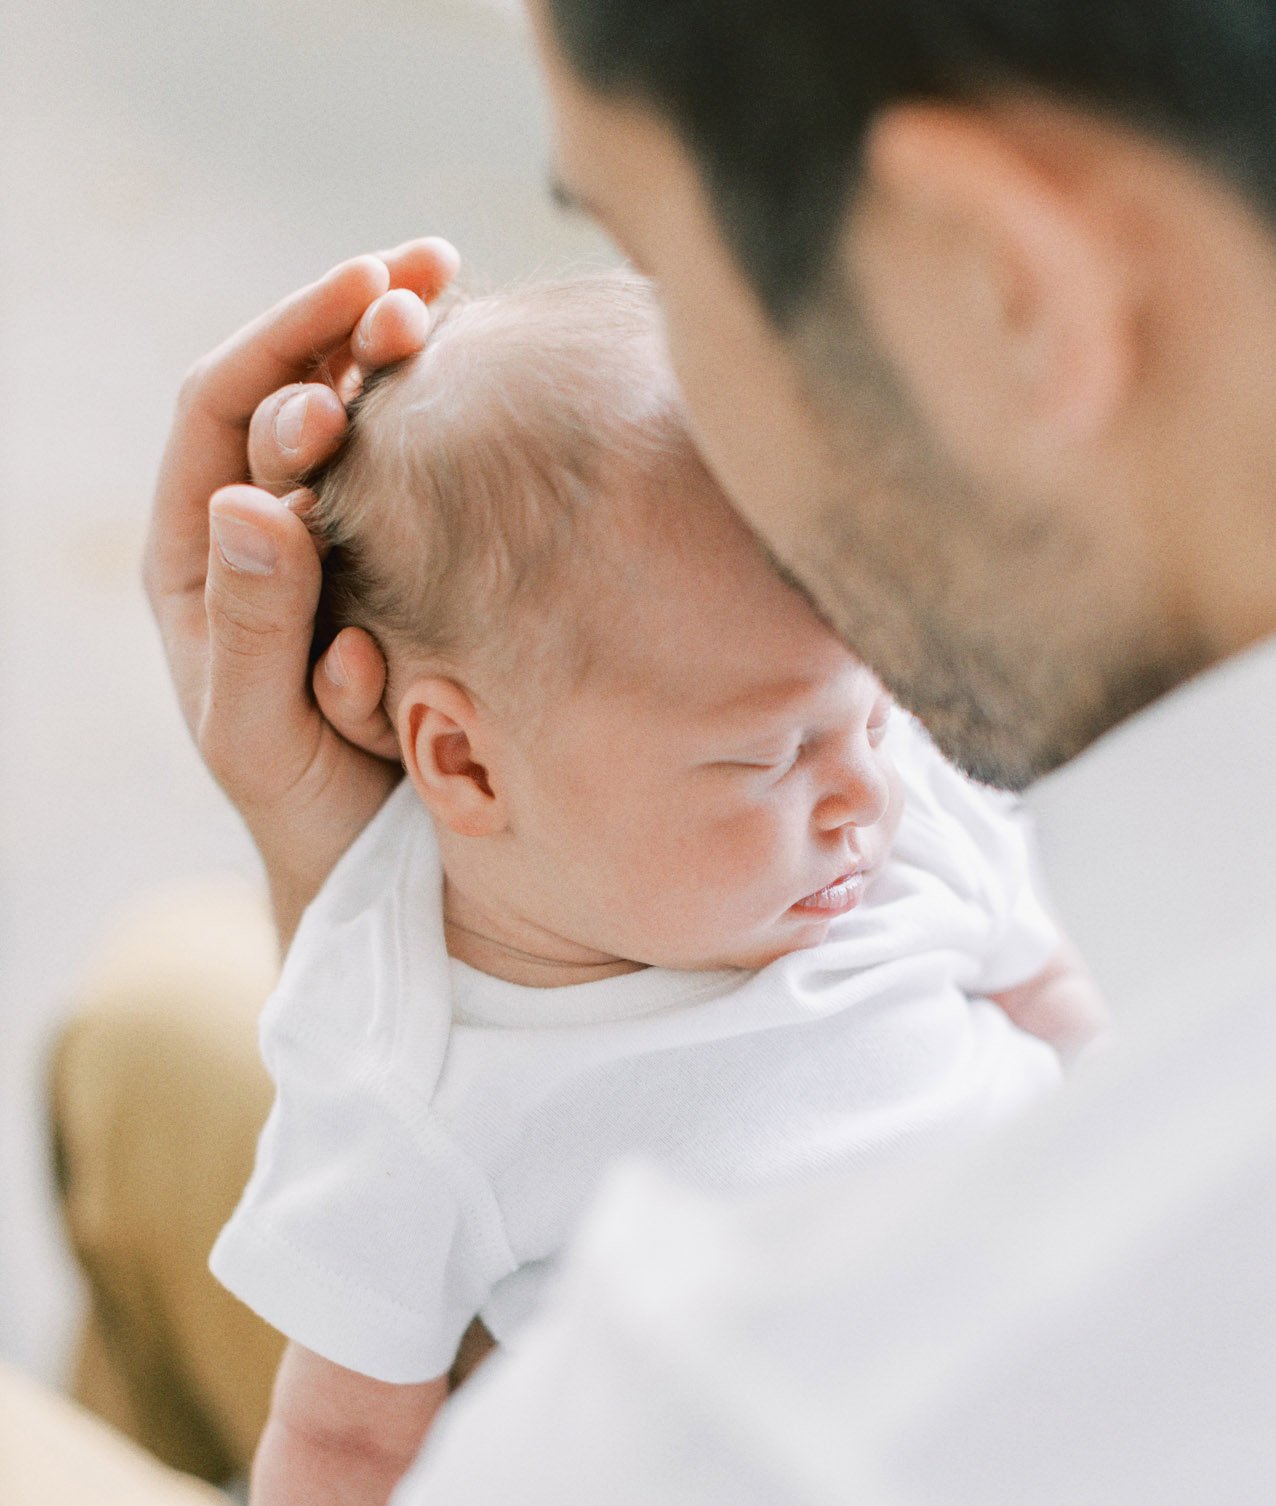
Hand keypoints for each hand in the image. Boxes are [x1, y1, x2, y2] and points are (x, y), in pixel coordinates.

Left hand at [144, 239, 459, 948]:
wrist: (390, 870)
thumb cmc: (310, 815)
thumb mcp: (263, 735)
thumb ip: (253, 628)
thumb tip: (253, 500)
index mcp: (203, 553)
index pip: (223, 409)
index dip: (285, 340)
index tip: (360, 296)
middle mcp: (270, 528)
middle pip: (296, 392)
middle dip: (351, 329)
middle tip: (420, 293)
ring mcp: (351, 541)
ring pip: (370, 422)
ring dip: (408, 355)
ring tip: (456, 298)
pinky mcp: (423, 564)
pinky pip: (433, 476)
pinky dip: (459, 417)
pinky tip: (498, 370)